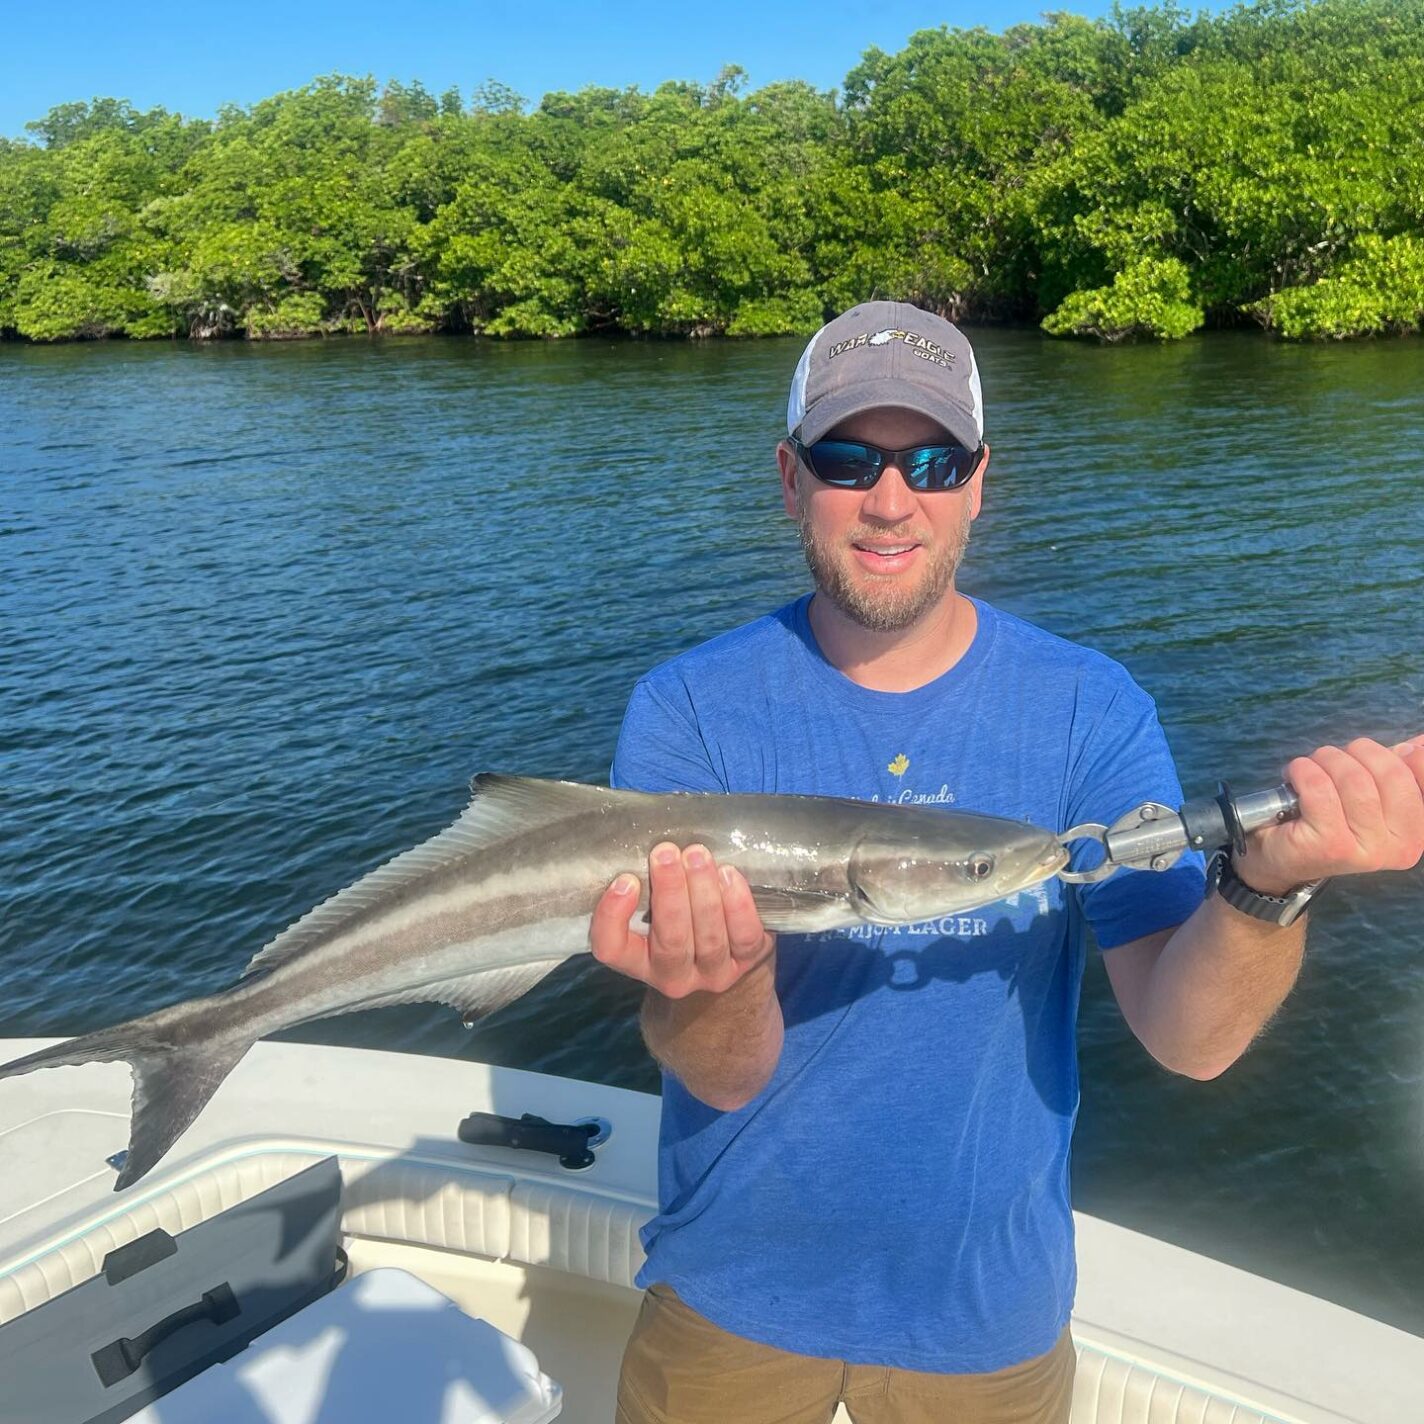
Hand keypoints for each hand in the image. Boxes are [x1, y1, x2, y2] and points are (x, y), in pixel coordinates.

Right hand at [590, 842, 774, 997]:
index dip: (613, 918)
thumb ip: (648, 883)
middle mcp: (672, 975)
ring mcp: (712, 973)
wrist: (732, 952)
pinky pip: (744, 936)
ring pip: (708, 938)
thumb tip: (648, 839)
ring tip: (697, 856)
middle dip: (669, 892)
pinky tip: (729, 875)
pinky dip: (737, 904)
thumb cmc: (683, 915)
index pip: (611, 949)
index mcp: (638, 960)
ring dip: (703, 891)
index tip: (625, 880)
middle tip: (666, 853)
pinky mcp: (747, 962)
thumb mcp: (655, 907)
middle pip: (670, 941)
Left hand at [1236, 737, 1423, 894]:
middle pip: (1389, 773)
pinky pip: (1319, 789)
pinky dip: (1303, 771)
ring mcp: (1365, 849)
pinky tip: (1294, 776)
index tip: (1376, 751)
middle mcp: (1399, 847)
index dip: (1402, 755)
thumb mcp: (1366, 795)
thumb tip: (1420, 743)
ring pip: (1353, 779)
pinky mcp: (1329, 845)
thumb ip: (1397, 772)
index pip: (1421, 777)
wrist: (1280, 858)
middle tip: (1331, 758)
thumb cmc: (1326, 818)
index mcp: (1415, 832)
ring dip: (1325, 760)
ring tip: (1310, 767)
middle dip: (1355, 753)